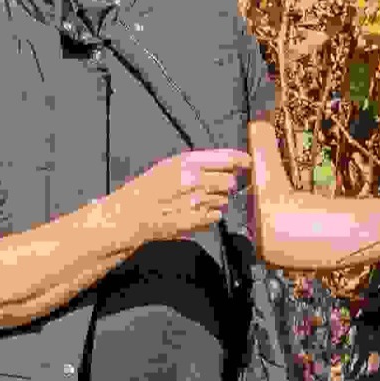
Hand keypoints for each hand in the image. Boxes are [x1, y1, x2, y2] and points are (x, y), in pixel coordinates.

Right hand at [114, 148, 254, 246]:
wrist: (132, 214)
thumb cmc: (147, 188)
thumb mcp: (170, 165)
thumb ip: (199, 163)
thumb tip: (227, 163)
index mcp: (188, 163)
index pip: (227, 159)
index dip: (241, 160)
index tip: (247, 162)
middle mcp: (195, 182)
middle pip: (230, 182)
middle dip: (226, 183)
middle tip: (215, 185)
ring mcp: (197, 203)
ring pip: (224, 200)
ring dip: (217, 200)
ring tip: (197, 199)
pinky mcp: (197, 221)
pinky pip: (216, 216)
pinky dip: (210, 214)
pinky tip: (194, 211)